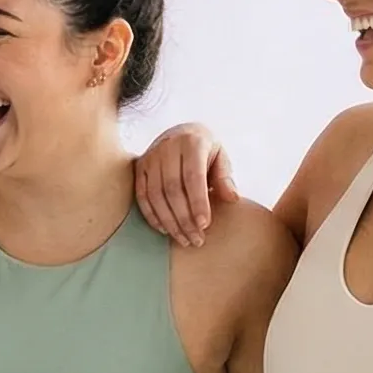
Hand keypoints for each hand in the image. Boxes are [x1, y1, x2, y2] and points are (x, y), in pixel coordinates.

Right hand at [133, 122, 235, 247]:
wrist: (181, 133)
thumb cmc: (205, 149)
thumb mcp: (220, 157)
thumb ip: (225, 177)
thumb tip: (232, 199)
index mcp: (192, 142)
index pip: (193, 176)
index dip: (198, 202)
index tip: (205, 225)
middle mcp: (168, 147)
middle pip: (172, 189)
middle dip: (184, 218)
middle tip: (196, 239)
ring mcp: (151, 157)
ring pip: (156, 195)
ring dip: (169, 221)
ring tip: (184, 239)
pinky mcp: (140, 167)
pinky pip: (142, 196)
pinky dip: (152, 215)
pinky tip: (165, 230)